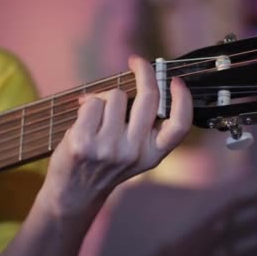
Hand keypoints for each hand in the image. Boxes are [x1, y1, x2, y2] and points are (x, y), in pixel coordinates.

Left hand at [41, 55, 192, 214]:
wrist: (73, 193)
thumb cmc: (102, 165)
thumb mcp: (132, 153)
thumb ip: (139, 124)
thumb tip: (135, 78)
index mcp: (152, 155)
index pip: (179, 126)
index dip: (182, 99)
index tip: (175, 80)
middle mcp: (134, 152)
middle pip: (148, 98)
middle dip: (144, 71)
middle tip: (136, 62)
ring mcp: (109, 148)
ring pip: (115, 96)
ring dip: (104, 99)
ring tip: (96, 119)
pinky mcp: (84, 143)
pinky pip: (92, 103)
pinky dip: (86, 105)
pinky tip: (82, 123)